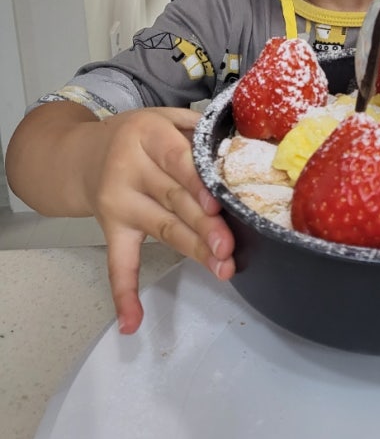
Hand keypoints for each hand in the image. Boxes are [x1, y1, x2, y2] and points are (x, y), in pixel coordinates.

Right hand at [89, 107, 235, 333]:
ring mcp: (119, 203)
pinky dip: (124, 294)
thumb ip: (197, 129)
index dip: (198, 184)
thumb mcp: (166, 116)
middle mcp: (129, 170)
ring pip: (161, 229)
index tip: (218, 205)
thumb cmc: (140, 135)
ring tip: (221, 269)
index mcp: (148, 136)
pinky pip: (118, 263)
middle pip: (174, 199)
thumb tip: (238, 148)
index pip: (177, 160)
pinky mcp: (112, 229)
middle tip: (228, 247)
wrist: (82, 153)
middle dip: (204, 225)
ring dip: (192, 251)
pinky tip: (132, 322)